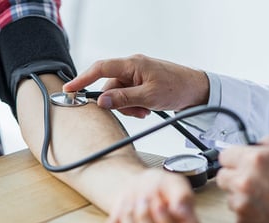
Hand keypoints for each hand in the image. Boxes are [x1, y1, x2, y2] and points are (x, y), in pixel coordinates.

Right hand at [63, 54, 208, 117]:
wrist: (197, 90)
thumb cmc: (177, 87)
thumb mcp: (149, 96)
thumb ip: (123, 99)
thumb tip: (102, 101)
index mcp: (133, 64)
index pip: (101, 68)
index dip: (83, 79)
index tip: (70, 89)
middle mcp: (133, 67)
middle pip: (111, 86)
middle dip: (119, 103)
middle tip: (136, 111)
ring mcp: (138, 76)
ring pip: (120, 94)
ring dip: (130, 106)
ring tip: (146, 110)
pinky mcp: (144, 84)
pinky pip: (130, 95)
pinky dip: (136, 105)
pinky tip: (148, 108)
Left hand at [106, 169, 200, 222]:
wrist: (140, 191)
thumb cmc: (161, 187)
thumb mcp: (175, 183)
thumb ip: (182, 194)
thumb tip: (180, 210)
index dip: (166, 222)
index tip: (158, 203)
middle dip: (146, 220)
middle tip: (142, 199)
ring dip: (130, 221)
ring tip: (132, 202)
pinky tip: (119, 213)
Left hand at [216, 136, 268, 222]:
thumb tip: (255, 143)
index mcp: (253, 161)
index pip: (224, 156)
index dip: (233, 159)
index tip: (238, 163)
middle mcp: (243, 183)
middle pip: (222, 177)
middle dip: (235, 177)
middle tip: (252, 181)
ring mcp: (241, 206)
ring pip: (229, 197)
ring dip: (241, 197)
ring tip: (265, 198)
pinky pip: (238, 216)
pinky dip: (248, 214)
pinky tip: (266, 212)